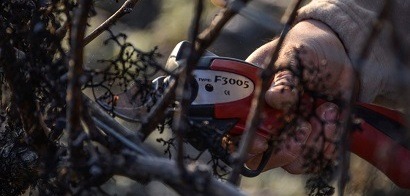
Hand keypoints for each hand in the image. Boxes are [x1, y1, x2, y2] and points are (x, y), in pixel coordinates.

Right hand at [244, 20, 354, 173]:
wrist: (340, 53)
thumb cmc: (306, 49)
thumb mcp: (294, 55)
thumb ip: (284, 77)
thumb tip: (273, 99)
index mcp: (250, 100)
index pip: (234, 131)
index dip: (244, 142)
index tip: (263, 141)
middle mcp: (265, 122)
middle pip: (257, 156)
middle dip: (281, 151)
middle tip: (303, 127)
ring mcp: (288, 134)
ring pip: (289, 163)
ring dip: (309, 145)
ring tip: (324, 112)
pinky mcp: (312, 140)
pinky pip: (315, 159)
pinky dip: (327, 145)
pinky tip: (333, 118)